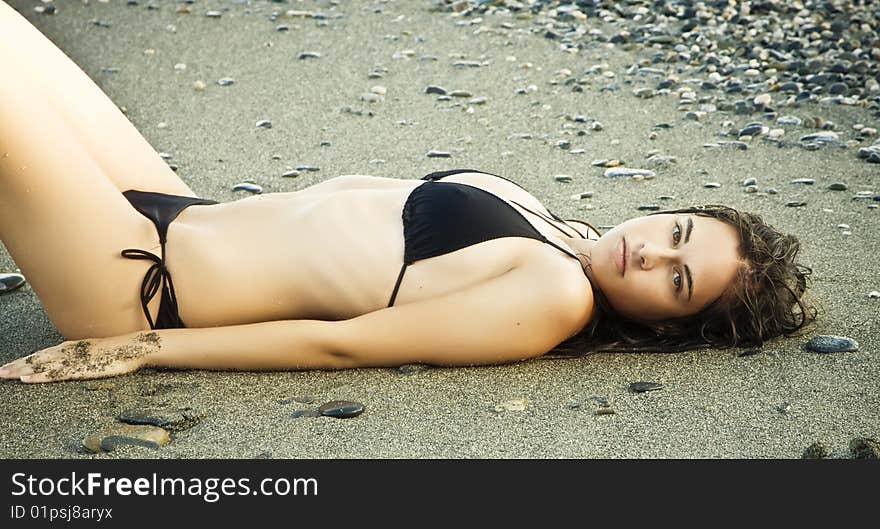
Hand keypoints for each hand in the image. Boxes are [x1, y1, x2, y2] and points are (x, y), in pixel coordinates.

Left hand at [0, 331, 160, 382]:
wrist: (134, 346)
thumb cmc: (118, 350)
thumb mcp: (94, 351)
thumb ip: (80, 354)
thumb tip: (70, 360)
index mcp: (71, 347)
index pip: (42, 354)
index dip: (24, 360)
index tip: (9, 365)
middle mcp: (69, 351)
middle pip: (37, 358)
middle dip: (17, 365)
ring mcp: (74, 359)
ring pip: (42, 365)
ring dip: (22, 370)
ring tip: (5, 375)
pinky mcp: (82, 368)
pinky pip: (56, 373)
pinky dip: (40, 376)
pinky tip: (28, 379)